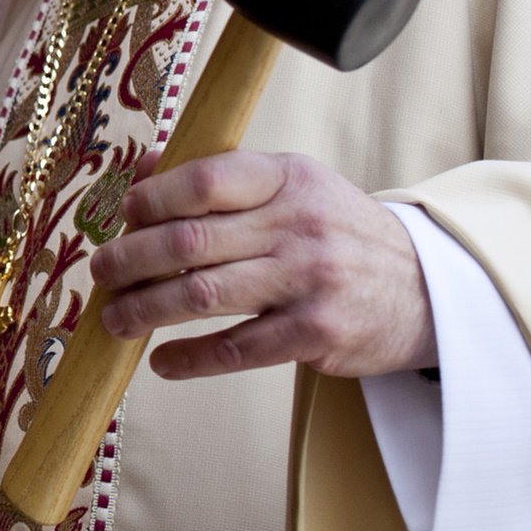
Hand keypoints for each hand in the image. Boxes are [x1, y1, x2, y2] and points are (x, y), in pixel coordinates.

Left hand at [89, 149, 436, 378]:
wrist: (428, 288)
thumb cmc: (337, 231)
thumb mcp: (293, 186)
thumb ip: (222, 175)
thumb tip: (142, 169)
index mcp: (289, 177)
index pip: (206, 180)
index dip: (152, 199)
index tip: (124, 217)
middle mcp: (299, 225)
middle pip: (191, 241)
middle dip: (132, 259)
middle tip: (101, 273)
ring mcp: (310, 281)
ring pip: (204, 295)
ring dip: (146, 309)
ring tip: (114, 319)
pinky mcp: (317, 334)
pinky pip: (237, 349)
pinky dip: (191, 359)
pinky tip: (162, 361)